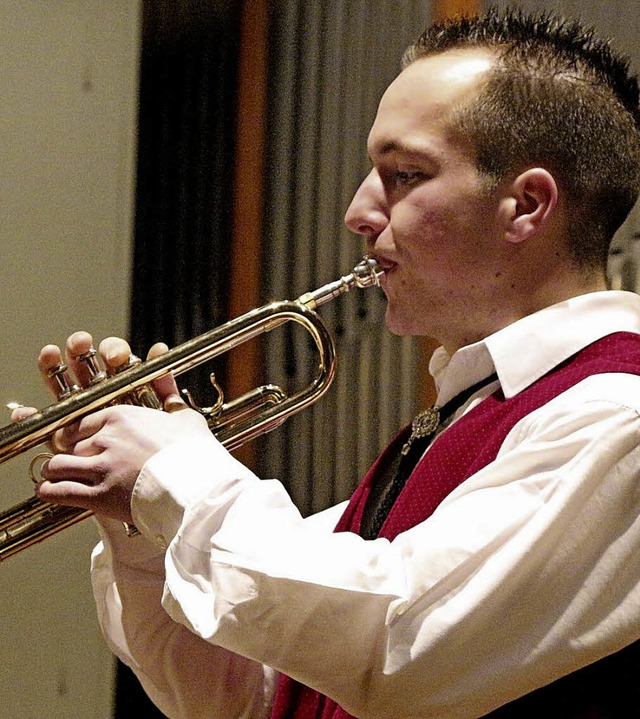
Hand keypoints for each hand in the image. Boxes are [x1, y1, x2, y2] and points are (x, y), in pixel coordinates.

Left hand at [12, 332, 210, 521]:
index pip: (82, 420)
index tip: (78, 439)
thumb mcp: (185, 418)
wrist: (198, 488)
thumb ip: (168, 393)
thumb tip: (165, 374)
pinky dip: (49, 491)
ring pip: (57, 464)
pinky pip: (59, 492)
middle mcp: (106, 438)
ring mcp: (100, 467)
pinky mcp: (99, 496)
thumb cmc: (195, 454)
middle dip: (68, 452)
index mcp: (122, 416)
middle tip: (70, 461)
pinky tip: (48, 491)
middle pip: (68, 442)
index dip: (79, 432)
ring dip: (54, 471)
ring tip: (55, 476)